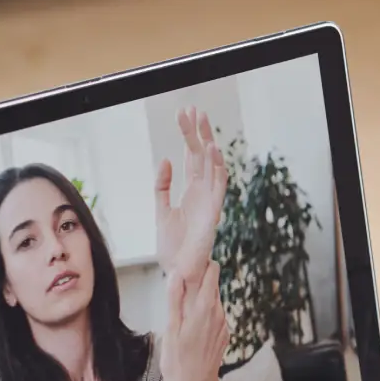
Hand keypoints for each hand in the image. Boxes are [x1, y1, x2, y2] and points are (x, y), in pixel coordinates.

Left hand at [155, 107, 228, 282]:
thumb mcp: (161, 210)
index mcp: (191, 191)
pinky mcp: (214, 212)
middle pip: (202, 155)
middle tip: (192, 109)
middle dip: (197, 132)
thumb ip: (162, 186)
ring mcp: (210, 201)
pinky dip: (217, 167)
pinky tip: (211, 149)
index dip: (189, 136)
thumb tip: (165, 160)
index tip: (184, 114)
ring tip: (201, 120)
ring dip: (207, 142)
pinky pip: (218, 186)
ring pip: (212, 165)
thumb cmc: (172, 247)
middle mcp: (204, 192)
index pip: (191, 157)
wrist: (179, 272)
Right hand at [158, 263, 228, 380]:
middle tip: (186, 272)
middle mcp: (219, 316)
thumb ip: (175, 300)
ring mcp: (224, 327)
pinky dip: (207, 311)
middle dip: (202, 278)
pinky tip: (194, 317)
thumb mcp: (171, 329)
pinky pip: (217, 316)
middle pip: (214, 287)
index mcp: (205, 310)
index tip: (195, 256)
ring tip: (187, 294)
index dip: (204, 263)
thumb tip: (177, 274)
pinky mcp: (224, 338)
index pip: (211, 275)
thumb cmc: (177, 362)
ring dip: (203, 296)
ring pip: (215, 302)